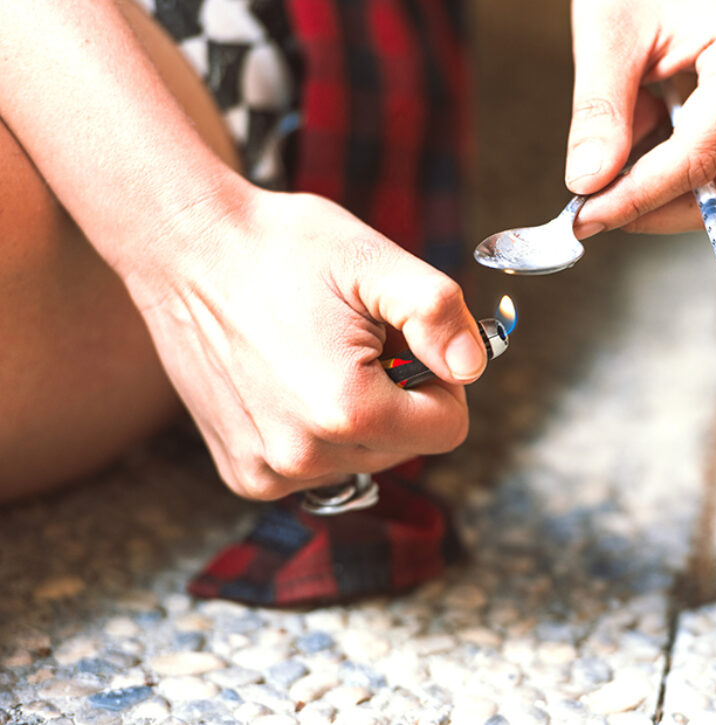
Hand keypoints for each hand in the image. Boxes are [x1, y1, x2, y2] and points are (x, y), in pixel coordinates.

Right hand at [123, 187, 486, 499]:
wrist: (186, 249)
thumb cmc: (282, 248)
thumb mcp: (375, 262)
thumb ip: (439, 314)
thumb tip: (472, 366)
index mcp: (348, 411)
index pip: (448, 429)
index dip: (441, 379)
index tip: (404, 340)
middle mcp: (304, 457)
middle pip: (406, 447)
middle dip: (399, 395)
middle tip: (357, 340)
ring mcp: (268, 472)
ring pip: (363, 459)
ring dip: (358, 414)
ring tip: (318, 355)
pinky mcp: (243, 474)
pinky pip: (316, 466)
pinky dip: (316, 430)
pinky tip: (287, 380)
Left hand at [565, 0, 715, 236]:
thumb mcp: (609, 32)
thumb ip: (599, 111)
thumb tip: (588, 184)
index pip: (699, 160)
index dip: (638, 199)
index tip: (584, 218)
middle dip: (656, 210)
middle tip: (593, 211)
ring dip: (664, 193)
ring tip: (610, 166)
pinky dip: (674, 174)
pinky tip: (636, 147)